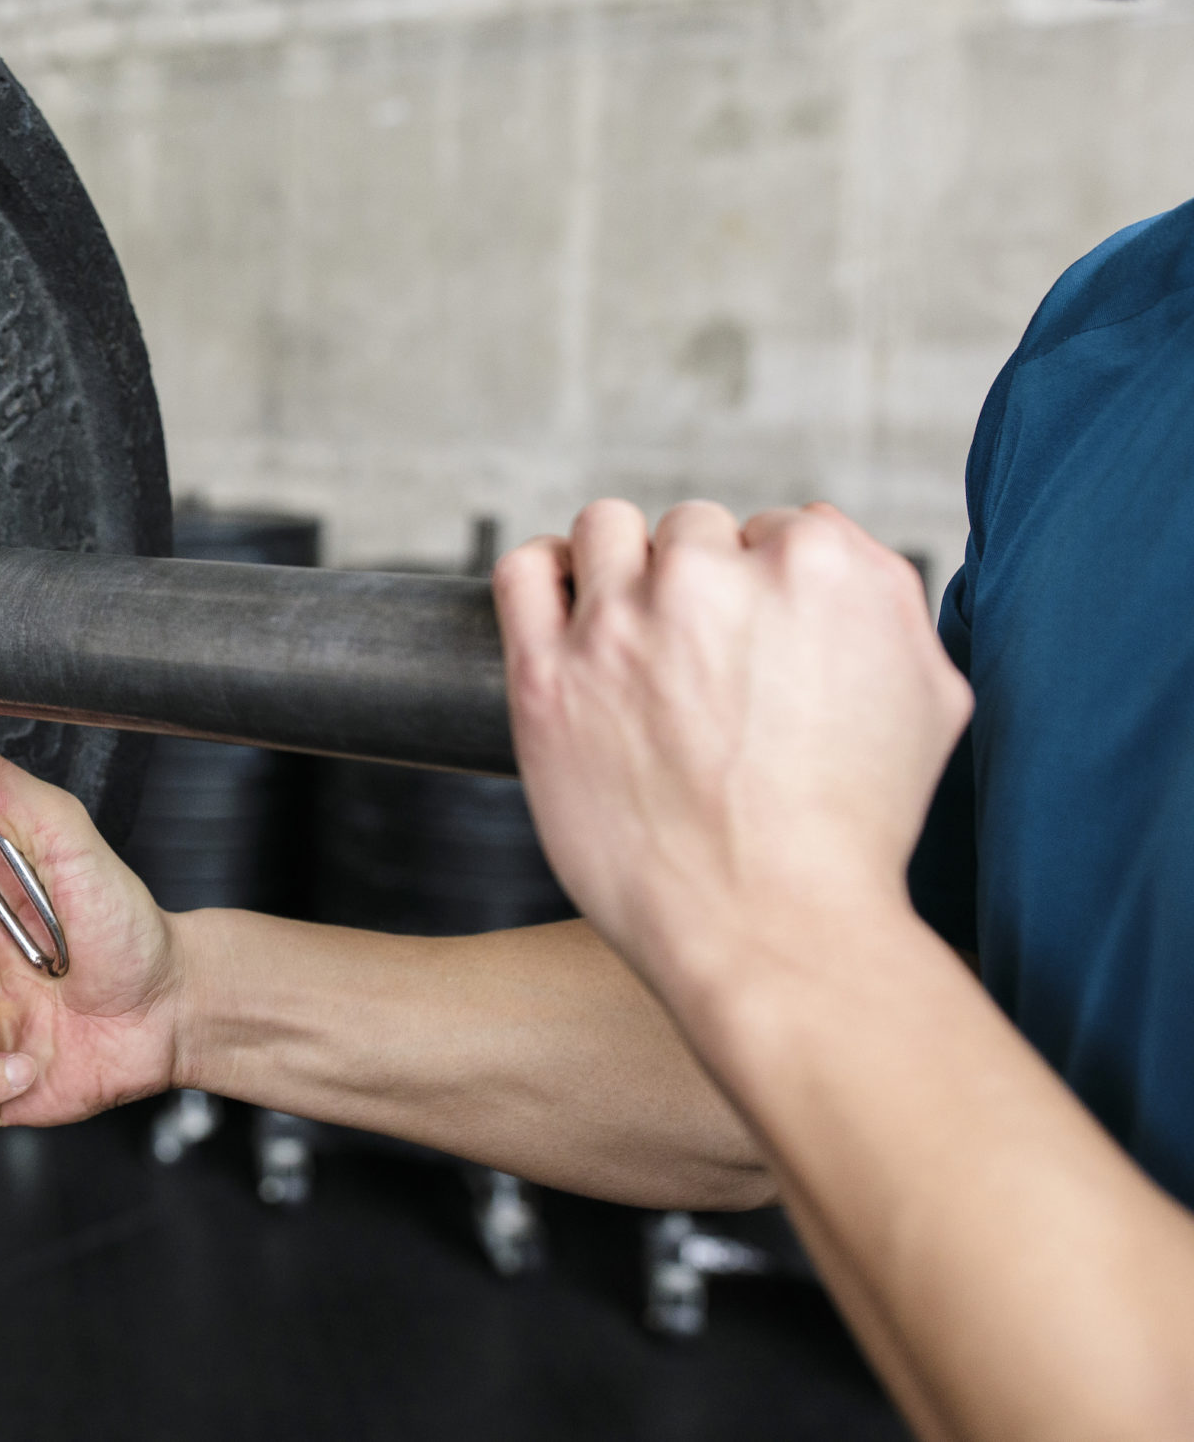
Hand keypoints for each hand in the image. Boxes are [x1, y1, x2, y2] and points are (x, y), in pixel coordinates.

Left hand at [493, 500, 971, 1007]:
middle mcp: (714, 579)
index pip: (781, 528)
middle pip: (695, 530)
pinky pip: (524, 571)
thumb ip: (886, 603)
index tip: (762, 643)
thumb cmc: (855, 833)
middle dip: (703, 585)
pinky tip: (564, 612)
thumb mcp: (932, 700)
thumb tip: (839, 565)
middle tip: (705, 666)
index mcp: (820, 568)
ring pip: (608, 530)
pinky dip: (544, 576)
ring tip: (634, 634)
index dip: (772, 589)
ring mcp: (621, 622)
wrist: (772, 928)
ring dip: (622, 568)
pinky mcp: (546, 672)